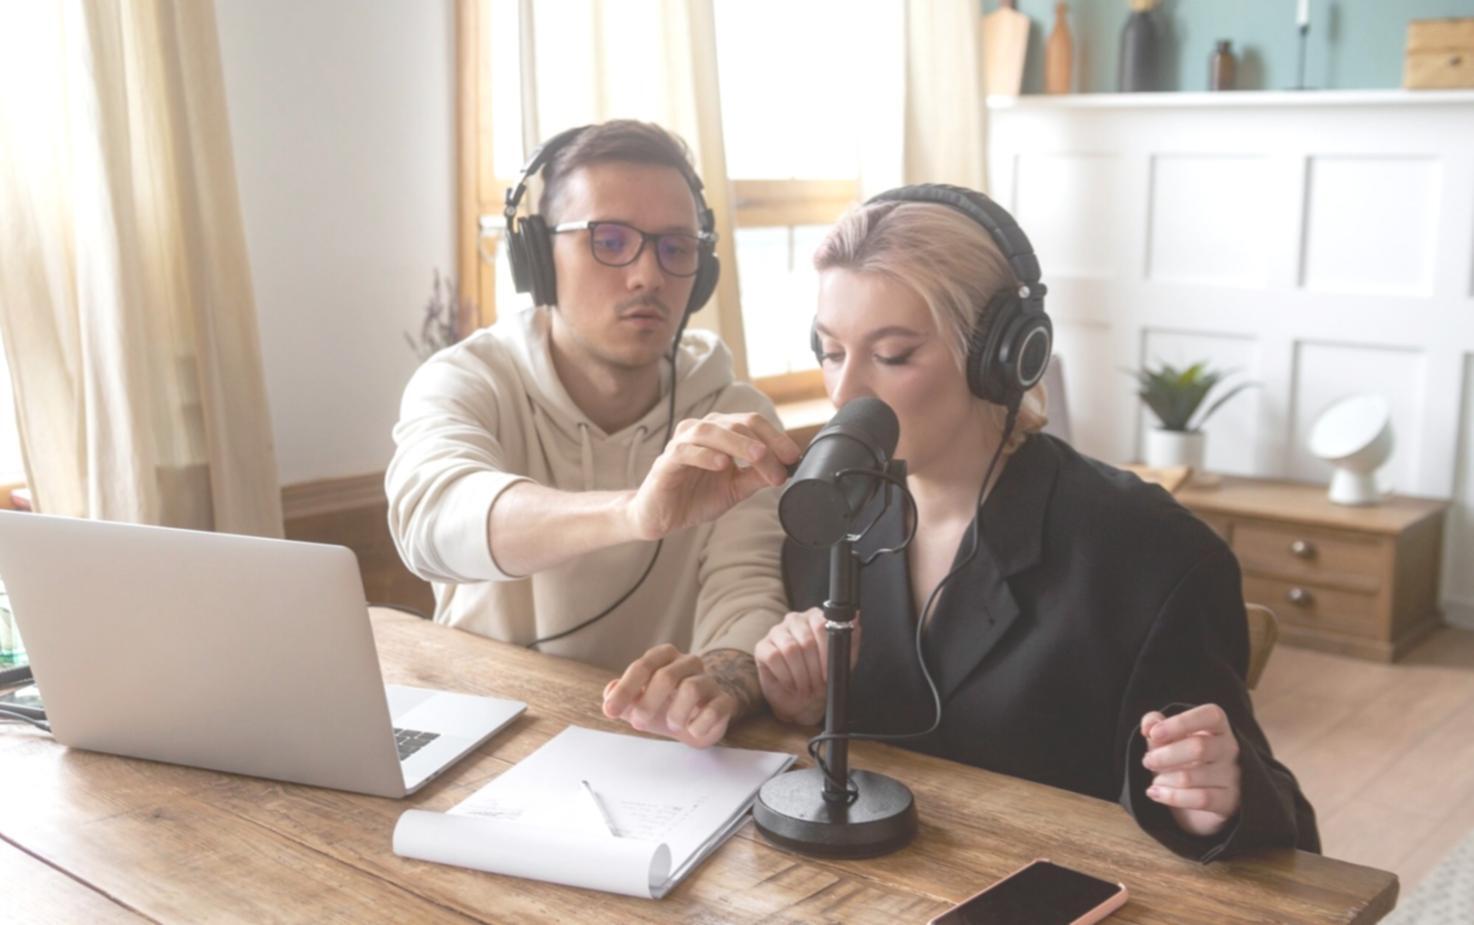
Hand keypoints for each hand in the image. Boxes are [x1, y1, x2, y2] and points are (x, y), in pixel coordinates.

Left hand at [602, 644, 738, 747]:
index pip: (643, 666)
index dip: (625, 689)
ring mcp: (708, 680)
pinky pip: (714, 709)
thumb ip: (623, 698)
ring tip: (671, 726)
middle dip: (648, 703)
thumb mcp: (641, 703)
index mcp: (665, 657)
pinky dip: (699, 724)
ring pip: (691, 688)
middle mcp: (688, 663)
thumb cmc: (668, 705)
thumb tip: (609, 693)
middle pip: (666, 676)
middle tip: (637, 724)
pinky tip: (692, 730)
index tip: (610, 711)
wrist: (705, 716)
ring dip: (675, 713)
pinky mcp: (724, 700)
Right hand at [626, 412, 799, 540]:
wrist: (660, 517)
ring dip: (738, 443)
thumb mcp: (734, 489)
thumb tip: (786, 469)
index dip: (776, 437)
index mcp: (720, 432)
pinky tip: (722, 464)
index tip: (794, 457)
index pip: (752, 423)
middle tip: (781, 464)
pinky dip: (705, 455)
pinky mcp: (666, 461)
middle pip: (737, 424)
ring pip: (711, 431)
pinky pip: (685, 451)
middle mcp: (701, 431)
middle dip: (763, 444)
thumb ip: (756, 477)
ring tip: (758, 456)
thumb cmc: (694, 497)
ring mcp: (682, 443)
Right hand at [754, 607, 859, 725]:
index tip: (828, 673)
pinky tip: (792, 684)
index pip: (821, 624)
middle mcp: (794, 620)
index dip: (826, 652)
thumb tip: (855, 616)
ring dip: (800, 675)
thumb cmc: (824, 676)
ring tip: (805, 687)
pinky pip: (774, 657)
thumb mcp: (844, 659)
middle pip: (806, 640)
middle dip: (813, 669)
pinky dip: (786, 676)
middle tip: (817, 684)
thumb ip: (850, 637)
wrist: (805, 699)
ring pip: (790, 649)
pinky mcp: (762, 646)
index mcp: (815, 617)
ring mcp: (776, 631)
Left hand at [1140, 704, 1241, 837]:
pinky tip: (1155, 793)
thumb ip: (1154, 725)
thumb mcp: (1166, 739)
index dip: (1180, 723)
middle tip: (1147, 761)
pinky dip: (1171, 796)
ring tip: (1155, 781)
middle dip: (1164, 756)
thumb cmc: (1181, 759)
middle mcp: (1230, 749)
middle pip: (1198, 748)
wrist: (1198, 799)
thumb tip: (1149, 725)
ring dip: (1164, 779)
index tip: (1153, 734)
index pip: (1211, 716)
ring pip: (1191, 777)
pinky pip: (1200, 799)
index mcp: (1218, 727)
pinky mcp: (1229, 801)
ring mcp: (1233, 777)